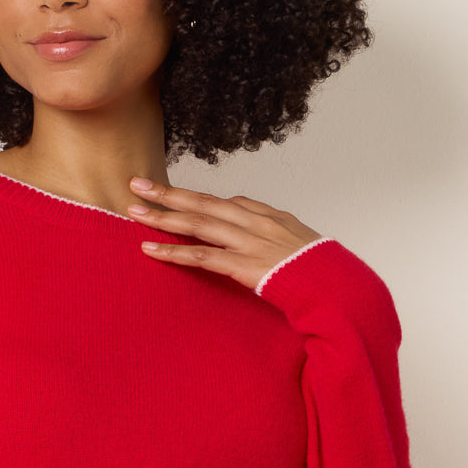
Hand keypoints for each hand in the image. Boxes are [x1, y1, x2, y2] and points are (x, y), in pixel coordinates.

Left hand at [126, 176, 321, 290]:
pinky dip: (173, 253)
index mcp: (266, 215)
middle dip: (168, 193)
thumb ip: (268, 225)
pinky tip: (150, 249)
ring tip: (134, 211)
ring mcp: (247, 242)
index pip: (224, 203)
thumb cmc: (317, 267)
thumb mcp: (295, 238)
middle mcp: (253, 222)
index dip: (193, 199)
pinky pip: (201, 256)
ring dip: (163, 217)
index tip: (167, 195)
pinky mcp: (242, 265)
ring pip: (197, 224)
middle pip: (203, 203)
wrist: (333, 283)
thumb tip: (245, 211)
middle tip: (136, 185)